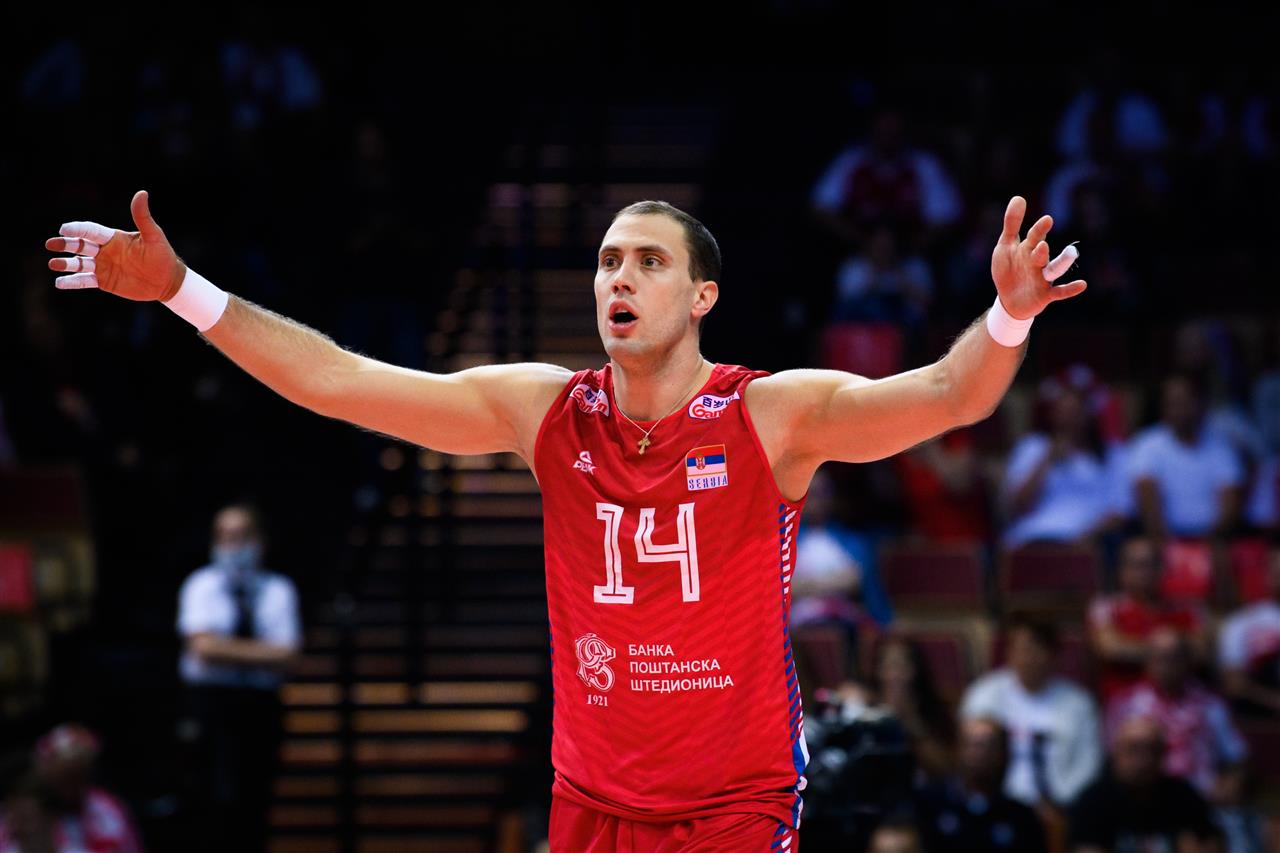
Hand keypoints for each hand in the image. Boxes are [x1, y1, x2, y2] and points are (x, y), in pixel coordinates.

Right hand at [45, 190, 185, 301]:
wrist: (167, 280)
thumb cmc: (162, 255)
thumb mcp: (153, 236)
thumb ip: (143, 217)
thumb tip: (142, 193)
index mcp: (113, 237)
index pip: (91, 231)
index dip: (78, 230)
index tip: (64, 229)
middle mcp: (104, 250)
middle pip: (80, 246)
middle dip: (65, 244)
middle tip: (51, 244)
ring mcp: (102, 266)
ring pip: (79, 263)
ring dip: (66, 264)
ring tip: (53, 264)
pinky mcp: (103, 281)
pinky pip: (84, 281)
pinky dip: (72, 282)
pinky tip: (59, 283)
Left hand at [991, 195, 1087, 319]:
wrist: (1009, 300)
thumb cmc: (1009, 270)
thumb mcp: (1006, 246)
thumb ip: (1012, 224)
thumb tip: (1019, 197)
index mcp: (1028, 249)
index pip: (1034, 236)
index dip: (1039, 229)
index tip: (1047, 219)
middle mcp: (1038, 262)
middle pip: (1041, 252)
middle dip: (1042, 246)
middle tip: (1043, 241)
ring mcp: (1043, 278)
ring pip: (1054, 269)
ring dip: (1061, 262)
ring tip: (1071, 253)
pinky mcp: (1045, 295)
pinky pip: (1060, 292)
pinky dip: (1070, 289)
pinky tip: (1082, 284)